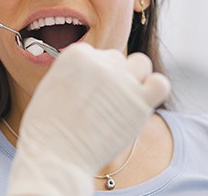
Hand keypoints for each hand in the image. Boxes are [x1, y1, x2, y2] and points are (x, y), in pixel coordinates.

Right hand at [7, 43, 169, 195]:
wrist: (55, 154)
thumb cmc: (47, 126)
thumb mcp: (52, 85)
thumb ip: (74, 72)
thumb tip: (92, 72)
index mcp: (77, 54)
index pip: (95, 53)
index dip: (92, 73)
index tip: (86, 90)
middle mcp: (101, 62)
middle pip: (116, 59)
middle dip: (111, 76)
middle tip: (101, 101)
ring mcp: (122, 81)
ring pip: (141, 64)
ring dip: (135, 77)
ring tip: (123, 99)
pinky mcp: (140, 102)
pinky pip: (160, 84)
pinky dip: (154, 89)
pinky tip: (141, 103)